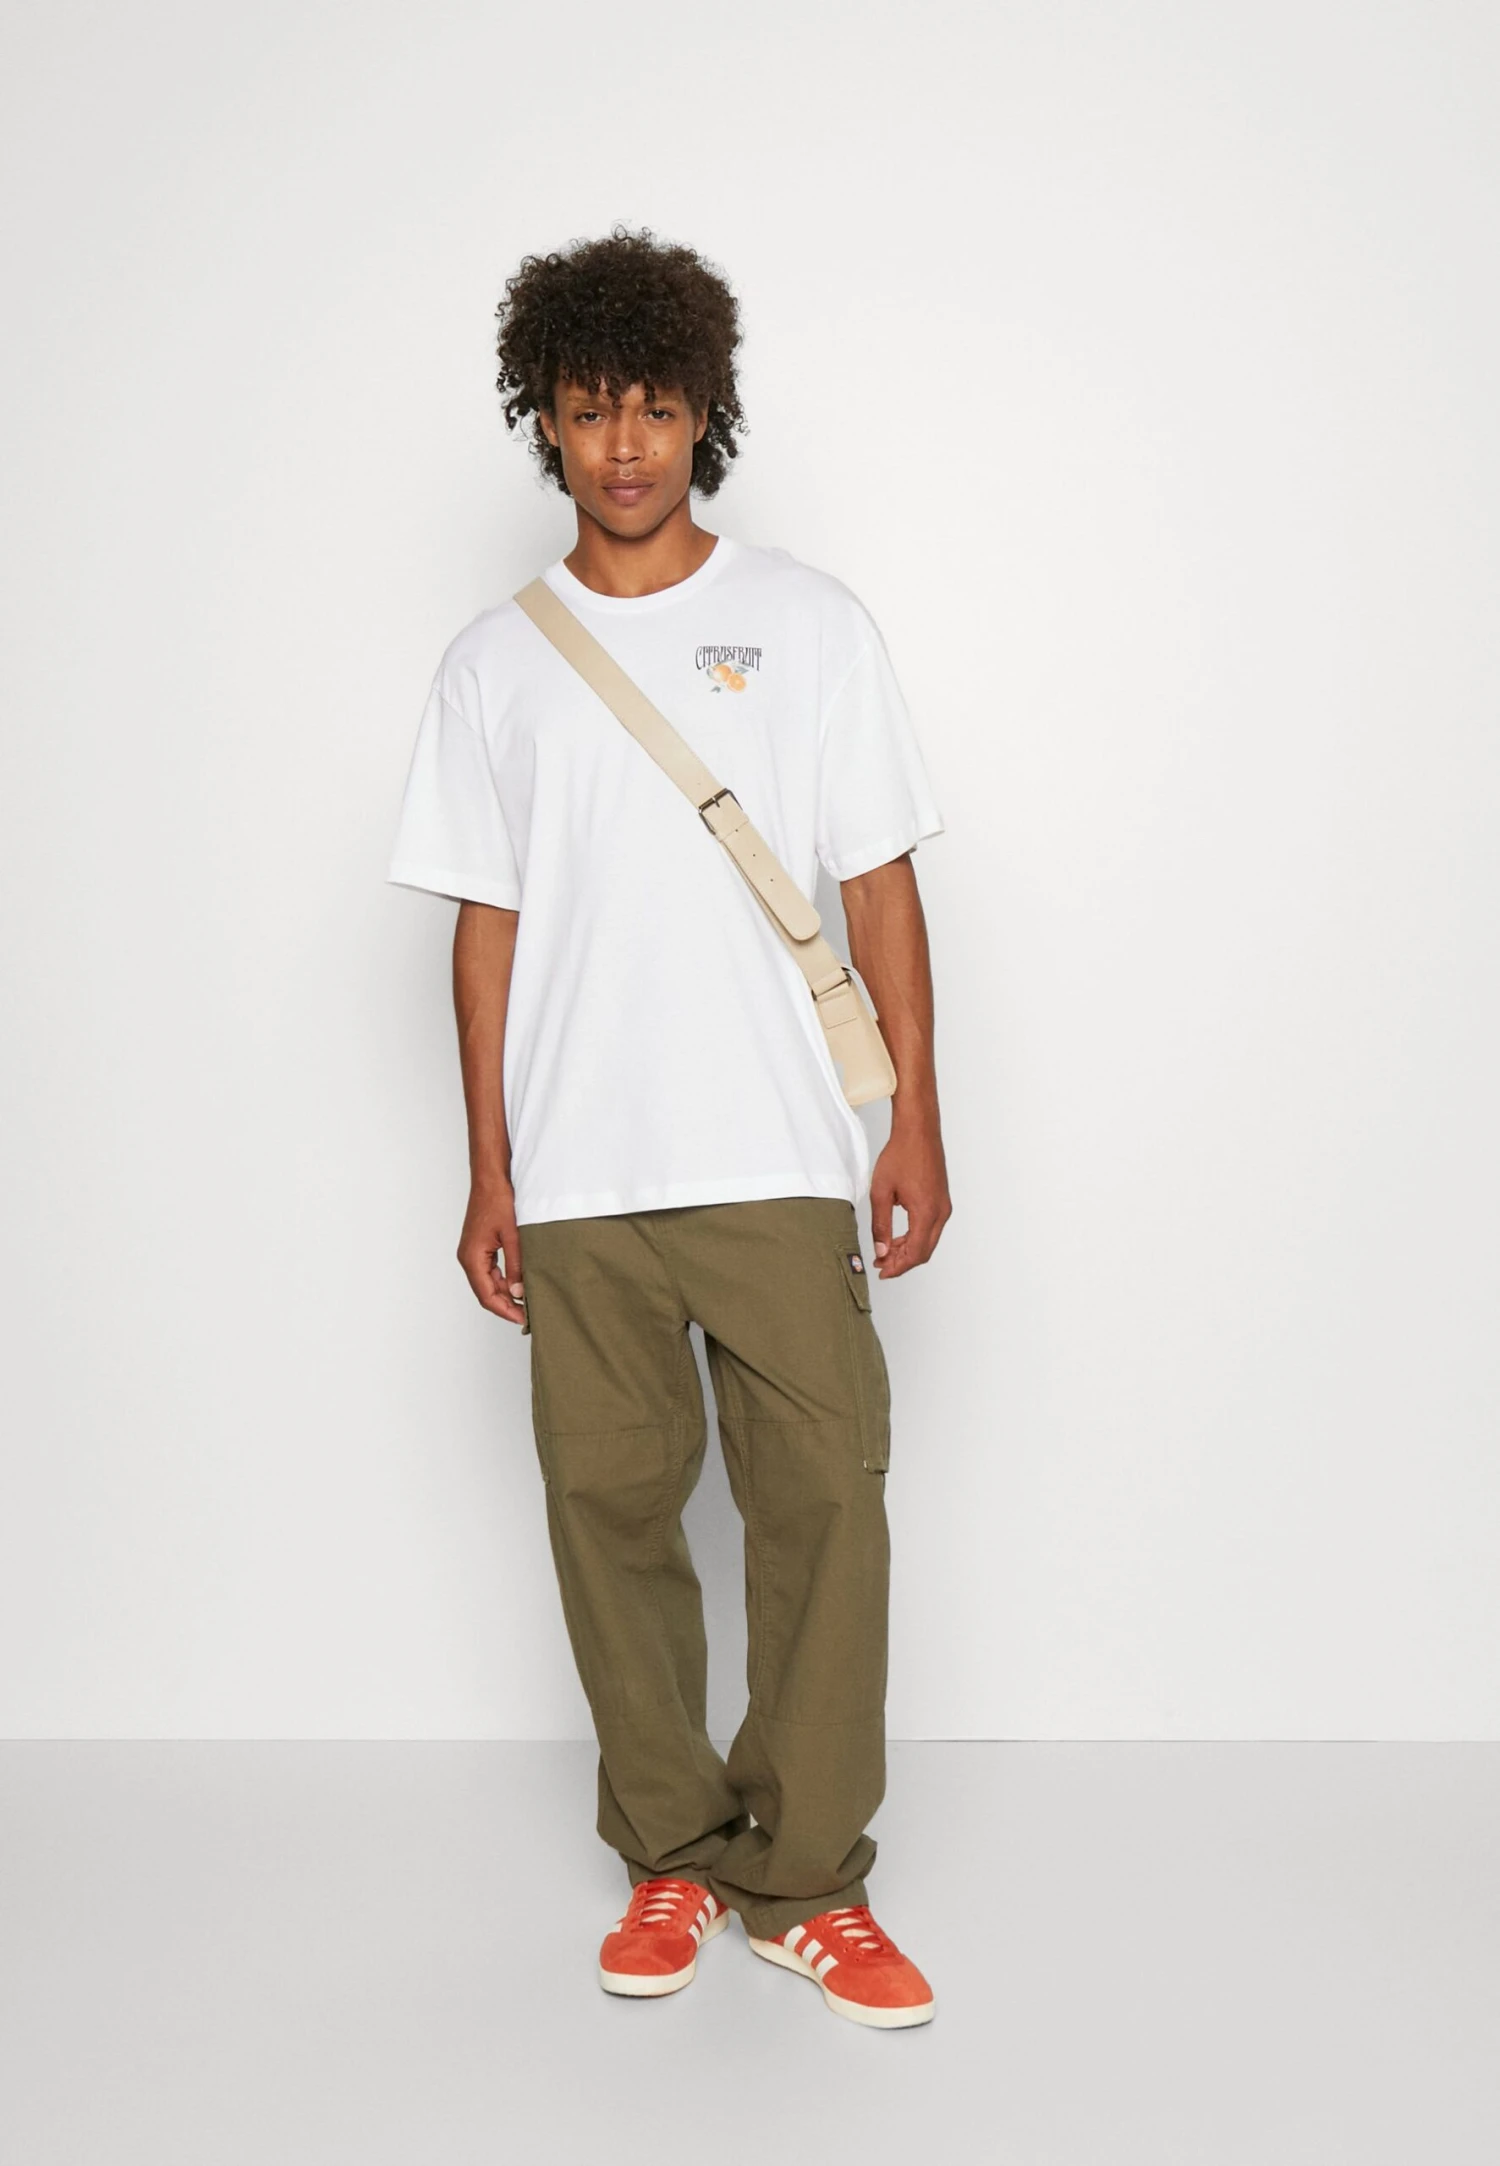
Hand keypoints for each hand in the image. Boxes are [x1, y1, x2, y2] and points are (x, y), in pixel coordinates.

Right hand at [457, 1179, 526, 1324]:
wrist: (490, 1179)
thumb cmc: (497, 1201)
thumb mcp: (513, 1236)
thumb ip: (516, 1265)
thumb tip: (520, 1291)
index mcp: (472, 1258)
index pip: (487, 1296)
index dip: (505, 1310)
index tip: (522, 1319)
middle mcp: (468, 1258)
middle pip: (486, 1292)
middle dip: (506, 1305)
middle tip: (528, 1314)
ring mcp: (473, 1253)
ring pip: (488, 1283)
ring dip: (505, 1293)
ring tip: (526, 1301)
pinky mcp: (479, 1247)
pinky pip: (490, 1271)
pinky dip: (503, 1280)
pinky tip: (519, 1283)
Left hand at [869, 1120, 951, 1278]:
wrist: (918, 1131)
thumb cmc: (901, 1154)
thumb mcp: (881, 1192)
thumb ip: (880, 1225)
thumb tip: (881, 1250)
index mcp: (926, 1212)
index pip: (915, 1253)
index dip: (898, 1267)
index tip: (882, 1271)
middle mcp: (940, 1212)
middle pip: (924, 1251)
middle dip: (902, 1262)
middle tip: (881, 1263)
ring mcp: (944, 1206)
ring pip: (928, 1241)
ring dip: (909, 1250)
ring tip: (886, 1251)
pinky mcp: (942, 1200)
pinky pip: (931, 1228)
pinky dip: (915, 1237)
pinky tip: (898, 1237)